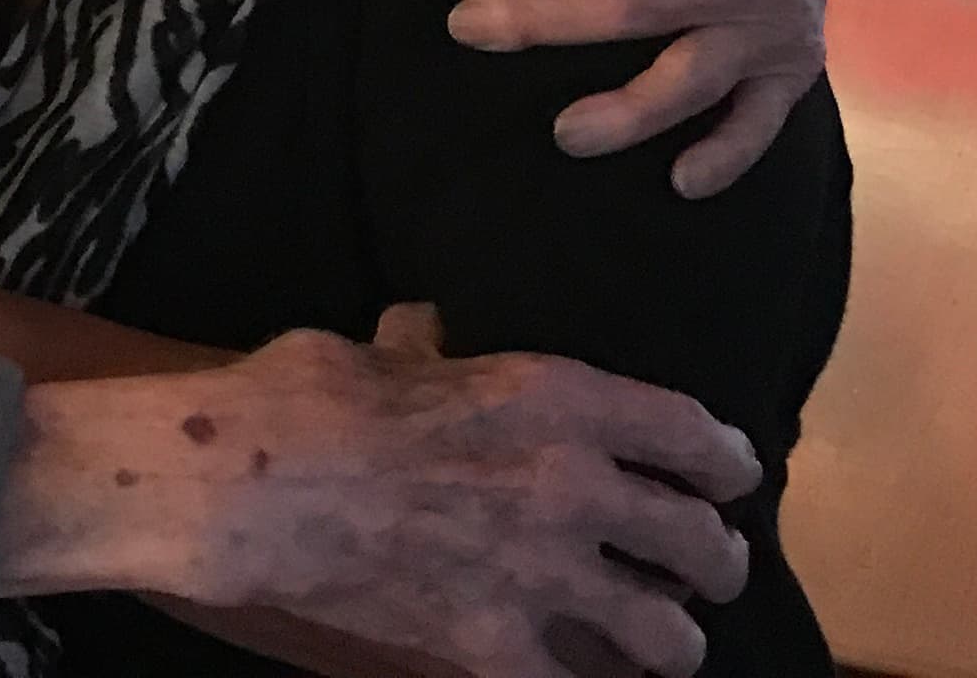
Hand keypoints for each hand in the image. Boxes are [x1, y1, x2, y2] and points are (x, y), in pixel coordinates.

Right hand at [102, 305, 756, 677]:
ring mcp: (540, 579)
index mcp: (552, 396)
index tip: (732, 475)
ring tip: (661, 639)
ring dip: (668, 637)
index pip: (692, 435)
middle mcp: (570, 487)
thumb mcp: (377, 351)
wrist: (243, 491)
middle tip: (707, 568)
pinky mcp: (495, 651)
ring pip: (668, 635)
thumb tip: (428, 332)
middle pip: (703, 545)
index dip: (727, 462)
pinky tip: (582, 673)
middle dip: (715, 561)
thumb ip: (427, 351)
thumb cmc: (301, 399)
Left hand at [450, 0, 852, 198]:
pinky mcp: (797, 65)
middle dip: (544, 21)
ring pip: (693, 74)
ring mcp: (777, 22)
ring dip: (629, 110)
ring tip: (564, 134)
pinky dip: (728, 155)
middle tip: (469, 30)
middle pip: (634, 3)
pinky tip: (682, 182)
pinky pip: (763, 121)